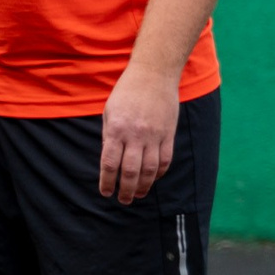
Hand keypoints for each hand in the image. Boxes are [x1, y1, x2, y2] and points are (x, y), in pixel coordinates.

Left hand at [99, 69, 180, 204]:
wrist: (154, 74)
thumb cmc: (127, 92)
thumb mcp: (109, 112)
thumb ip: (109, 137)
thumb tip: (110, 161)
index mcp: (117, 129)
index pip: (109, 163)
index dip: (107, 182)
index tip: (106, 192)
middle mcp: (136, 135)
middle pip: (130, 171)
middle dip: (126, 190)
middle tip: (123, 200)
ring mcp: (155, 135)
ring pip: (149, 169)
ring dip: (143, 186)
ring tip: (138, 194)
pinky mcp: (169, 133)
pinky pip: (165, 159)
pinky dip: (159, 173)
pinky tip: (152, 178)